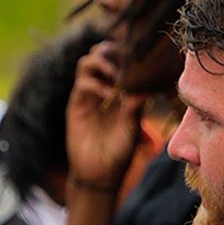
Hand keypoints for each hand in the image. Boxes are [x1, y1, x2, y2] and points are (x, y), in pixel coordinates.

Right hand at [65, 41, 145, 187]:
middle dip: (109, 50)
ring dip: (100, 61)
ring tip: (114, 75)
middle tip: (122, 59)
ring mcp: (88, 95)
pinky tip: (108, 97)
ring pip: (86, 63)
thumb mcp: (133, 127)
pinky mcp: (76, 104)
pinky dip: (96, 84)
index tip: (138, 55)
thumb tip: (147, 87)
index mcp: (119, 90)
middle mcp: (102, 88)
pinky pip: (82, 84)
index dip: (125, 54)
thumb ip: (136, 107)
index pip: (118, 60)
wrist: (100, 174)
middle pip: (100, 53)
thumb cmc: (120, 151)